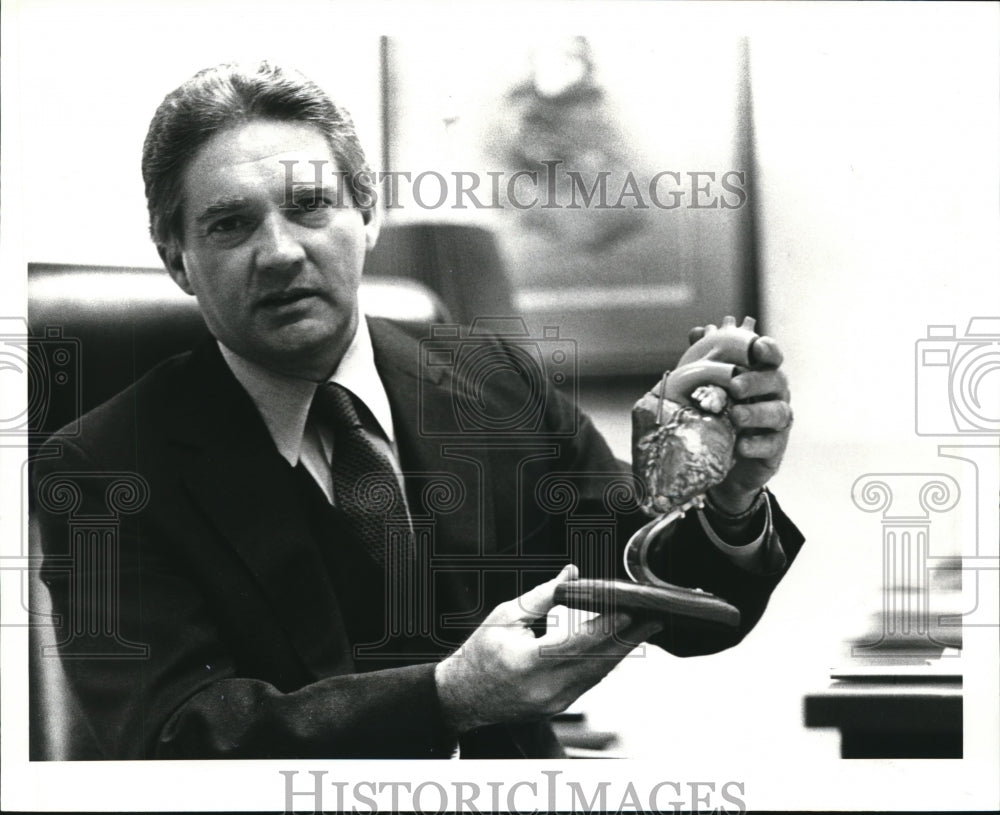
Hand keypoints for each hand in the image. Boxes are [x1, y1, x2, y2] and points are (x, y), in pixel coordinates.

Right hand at [434, 565, 661, 732]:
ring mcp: (554, 702)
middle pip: (597, 660)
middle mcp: (544, 688)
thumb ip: (542, 596)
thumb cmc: (480, 653)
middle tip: (653, 615)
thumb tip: (571, 575)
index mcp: (526, 663)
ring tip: (645, 627)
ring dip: (623, 649)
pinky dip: (607, 661)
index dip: (606, 625)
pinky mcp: (559, 706)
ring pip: (599, 673)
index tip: (629, 609)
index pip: (577, 643)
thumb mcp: (505, 616)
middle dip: (628, 636)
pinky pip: (590, 681)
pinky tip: (621, 645)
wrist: (463, 696)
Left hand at [694, 329, 791, 513]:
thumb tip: (697, 332)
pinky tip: (741, 445)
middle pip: (776, 381)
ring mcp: (778, 422)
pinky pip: (772, 445)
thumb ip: (706, 359)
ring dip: (756, 413)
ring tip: (735, 417)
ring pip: (778, 413)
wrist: (723, 458)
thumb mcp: (710, 386)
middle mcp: (775, 395)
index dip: (767, 350)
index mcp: (761, 375)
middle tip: (734, 386)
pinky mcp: (775, 448)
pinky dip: (756, 444)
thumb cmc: (720, 413)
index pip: (771, 357)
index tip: (756, 347)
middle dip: (756, 381)